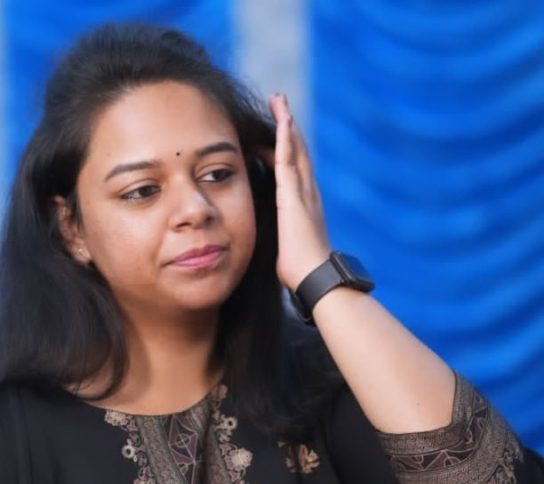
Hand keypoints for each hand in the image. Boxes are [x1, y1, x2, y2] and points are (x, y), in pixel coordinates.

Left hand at [262, 94, 331, 291]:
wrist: (313, 277)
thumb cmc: (300, 268)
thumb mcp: (287, 244)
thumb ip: (282, 233)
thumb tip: (277, 238)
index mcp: (304, 203)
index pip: (294, 167)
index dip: (286, 147)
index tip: (276, 131)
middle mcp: (307, 192)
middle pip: (299, 150)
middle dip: (289, 126)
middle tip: (281, 103)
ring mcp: (302, 192)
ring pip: (295, 148)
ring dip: (287, 123)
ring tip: (279, 101)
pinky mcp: (293, 195)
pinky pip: (289, 160)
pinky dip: (286, 139)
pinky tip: (282, 121)